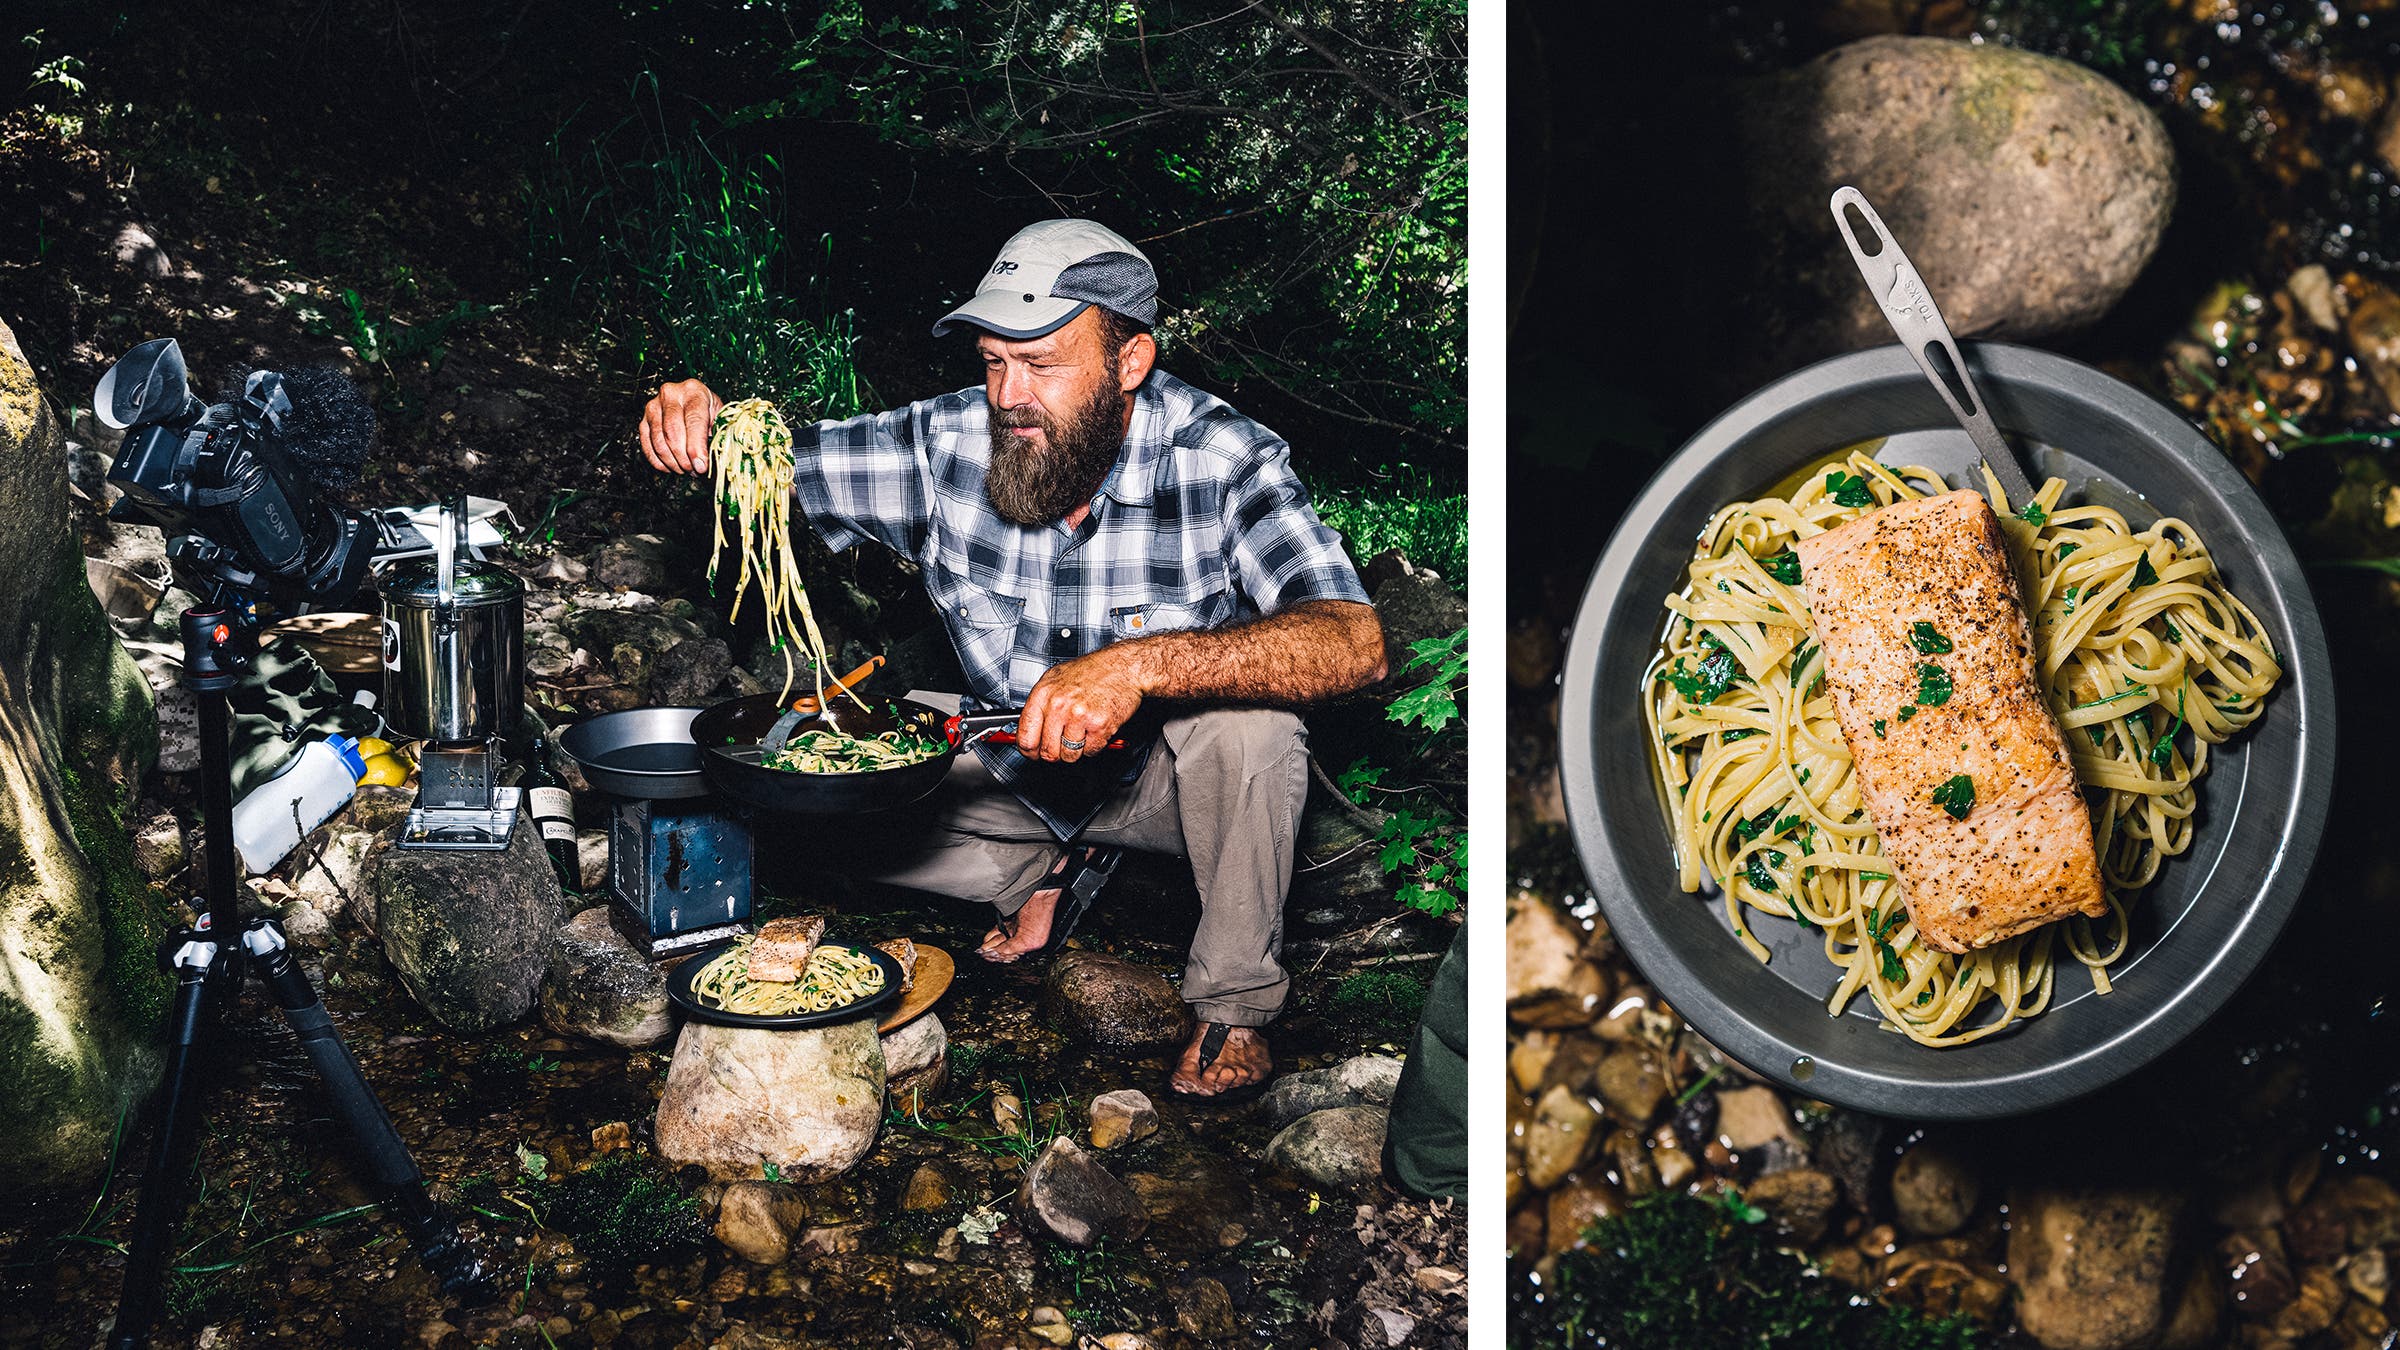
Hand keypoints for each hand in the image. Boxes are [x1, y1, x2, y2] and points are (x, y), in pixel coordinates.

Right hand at [638, 379, 721, 474]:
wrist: (692, 399)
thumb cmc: (708, 409)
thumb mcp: (720, 416)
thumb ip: (717, 434)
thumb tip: (708, 462)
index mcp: (693, 391)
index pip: (693, 421)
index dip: (696, 447)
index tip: (701, 466)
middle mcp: (670, 395)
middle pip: (672, 433)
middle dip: (684, 458)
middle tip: (694, 471)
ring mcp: (653, 407)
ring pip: (659, 442)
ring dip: (672, 462)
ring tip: (686, 470)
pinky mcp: (643, 421)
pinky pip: (647, 446)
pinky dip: (659, 462)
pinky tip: (671, 467)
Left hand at [1017, 647, 1146, 762]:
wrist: (1123, 667)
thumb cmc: (1092, 671)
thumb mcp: (1056, 678)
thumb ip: (1040, 705)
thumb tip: (1027, 731)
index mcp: (1044, 693)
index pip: (1025, 736)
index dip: (1028, 751)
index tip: (1032, 753)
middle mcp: (1059, 705)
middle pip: (1047, 751)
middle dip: (1055, 754)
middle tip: (1062, 745)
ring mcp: (1079, 716)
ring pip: (1069, 755)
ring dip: (1076, 750)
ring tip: (1082, 732)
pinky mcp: (1100, 726)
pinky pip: (1090, 752)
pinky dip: (1094, 746)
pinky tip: (1095, 730)